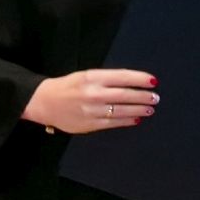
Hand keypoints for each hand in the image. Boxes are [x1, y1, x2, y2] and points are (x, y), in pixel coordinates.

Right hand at [23, 68, 158, 134]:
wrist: (44, 102)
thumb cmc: (67, 86)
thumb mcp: (85, 75)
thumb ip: (107, 79)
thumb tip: (132, 82)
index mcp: (92, 77)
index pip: (123, 77)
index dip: (140, 79)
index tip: (153, 81)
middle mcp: (93, 93)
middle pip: (125, 95)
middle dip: (143, 96)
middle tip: (155, 97)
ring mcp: (92, 110)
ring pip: (122, 110)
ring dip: (139, 110)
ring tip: (149, 108)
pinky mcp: (90, 124)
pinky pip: (113, 123)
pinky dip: (127, 121)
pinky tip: (136, 119)